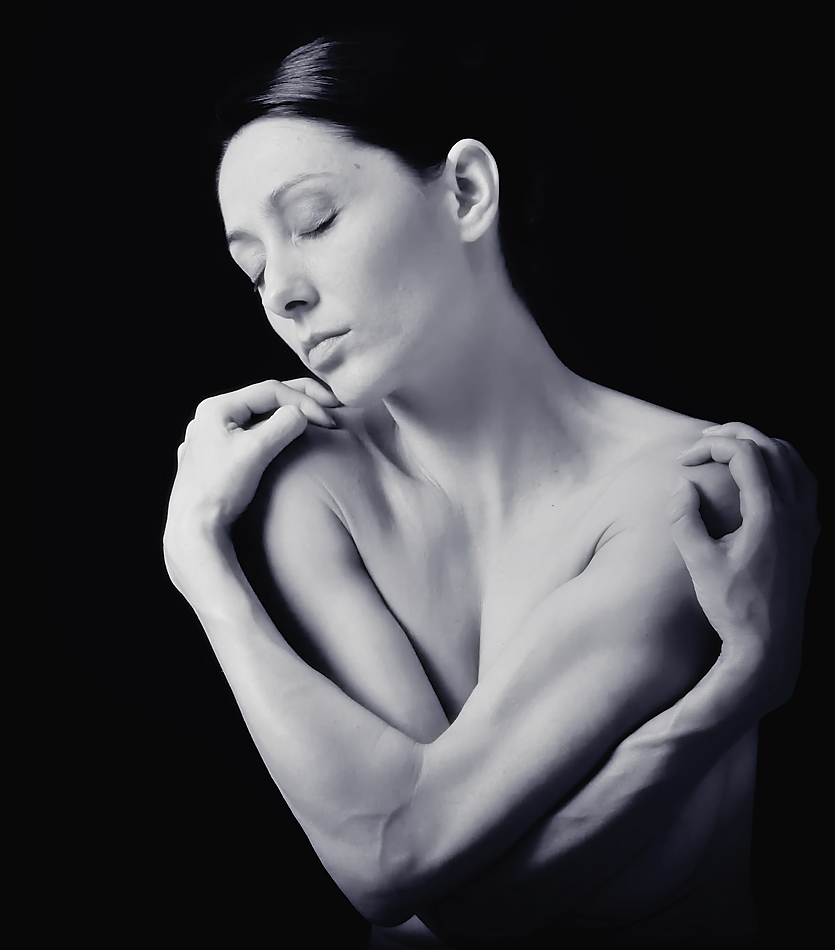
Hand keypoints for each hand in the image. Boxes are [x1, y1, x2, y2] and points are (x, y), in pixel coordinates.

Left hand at [164, 378, 340, 581]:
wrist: (194, 530)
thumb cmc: (220, 490)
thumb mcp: (256, 451)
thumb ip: (284, 425)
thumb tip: (301, 415)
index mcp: (217, 408)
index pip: (271, 390)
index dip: (305, 400)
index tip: (329, 420)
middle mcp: (211, 418)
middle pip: (265, 401)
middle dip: (300, 403)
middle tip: (332, 409)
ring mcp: (212, 438)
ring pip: (259, 419)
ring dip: (288, 419)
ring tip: (315, 425)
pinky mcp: (216, 459)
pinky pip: (251, 437)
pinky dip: (274, 436)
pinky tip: (288, 443)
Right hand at [669, 422, 819, 708]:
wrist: (769, 645)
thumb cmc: (733, 607)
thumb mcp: (699, 564)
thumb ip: (685, 520)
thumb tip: (680, 485)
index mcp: (769, 513)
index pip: (744, 454)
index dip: (709, 447)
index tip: (682, 463)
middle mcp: (794, 513)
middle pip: (771, 448)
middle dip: (735, 435)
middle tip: (703, 440)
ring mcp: (805, 524)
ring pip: (794, 462)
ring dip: (762, 446)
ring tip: (732, 448)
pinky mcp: (806, 537)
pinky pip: (804, 484)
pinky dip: (783, 467)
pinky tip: (763, 479)